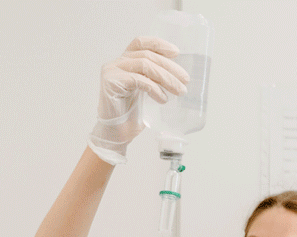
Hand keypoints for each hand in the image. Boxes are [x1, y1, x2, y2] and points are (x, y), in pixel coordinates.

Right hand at [88, 36, 188, 164]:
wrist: (117, 134)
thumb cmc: (132, 114)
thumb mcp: (147, 90)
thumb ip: (155, 77)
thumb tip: (180, 74)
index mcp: (125, 61)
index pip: (141, 43)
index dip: (159, 44)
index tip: (176, 53)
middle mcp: (117, 63)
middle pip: (147, 55)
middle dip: (170, 67)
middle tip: (185, 80)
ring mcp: (112, 71)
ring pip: (144, 65)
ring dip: (166, 77)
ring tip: (178, 91)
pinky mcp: (110, 82)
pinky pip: (138, 79)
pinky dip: (154, 88)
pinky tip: (162, 99)